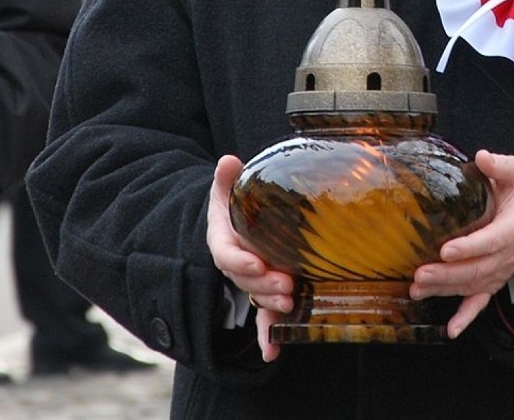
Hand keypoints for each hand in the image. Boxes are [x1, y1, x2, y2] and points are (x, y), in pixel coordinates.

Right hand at [207, 155, 294, 361]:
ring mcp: (250, 281)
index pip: (226, 253)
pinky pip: (265, 317)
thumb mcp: (226, 189)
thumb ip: (226, 178)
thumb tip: (227, 160)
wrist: (238, 221)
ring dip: (271, 305)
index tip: (256, 263)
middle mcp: (236, 264)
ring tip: (290, 302)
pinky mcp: (265, 291)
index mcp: (223, 240)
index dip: (240, 260)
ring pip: (257, 297)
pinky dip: (268, 336)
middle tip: (286, 284)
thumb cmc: (235, 202)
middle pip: (245, 279)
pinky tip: (273, 352)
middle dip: (264, 284)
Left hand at [410, 149, 513, 339]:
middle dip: (448, 274)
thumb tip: (483, 157)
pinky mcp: (494, 280)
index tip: (446, 250)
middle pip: (478, 269)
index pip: (491, 240)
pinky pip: (481, 302)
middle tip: (420, 273)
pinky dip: (467, 317)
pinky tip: (451, 330)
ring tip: (418, 288)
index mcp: (513, 227)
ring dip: (446, 290)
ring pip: (473, 285)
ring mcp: (501, 271)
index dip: (469, 247)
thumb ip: (500, 165)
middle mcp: (508, 254)